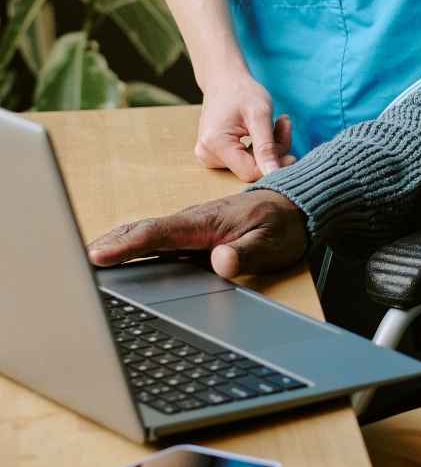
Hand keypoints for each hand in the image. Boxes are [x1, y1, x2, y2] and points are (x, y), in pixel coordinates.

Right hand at [87, 189, 307, 280]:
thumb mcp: (272, 242)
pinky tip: (124, 252)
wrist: (300, 204)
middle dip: (112, 243)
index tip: (97, 255)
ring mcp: (194, 224)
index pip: (159, 233)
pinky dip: (136, 241)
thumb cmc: (285, 224)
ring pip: (149, 232)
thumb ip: (246, 253)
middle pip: (145, 230)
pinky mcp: (197, 231)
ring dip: (119, 241)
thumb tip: (220, 262)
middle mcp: (195, 220)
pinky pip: (160, 235)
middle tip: (76, 259)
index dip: (127, 245)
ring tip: (89, 257)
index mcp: (207, 222)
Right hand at [194, 70, 294, 181]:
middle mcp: (207, 155)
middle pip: (251, 168)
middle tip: (284, 124)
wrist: (224, 79)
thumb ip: (267, 146)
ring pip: (250, 165)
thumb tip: (273, 175)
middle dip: (273, 151)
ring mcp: (208, 156)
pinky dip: (259, 148)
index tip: (293, 152)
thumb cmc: (242, 91)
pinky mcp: (214, 154)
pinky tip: (264, 130)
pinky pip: (244, 160)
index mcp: (215, 145)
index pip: (250, 172)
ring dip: (269, 148)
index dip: (275, 165)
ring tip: (276, 123)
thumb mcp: (260, 115)